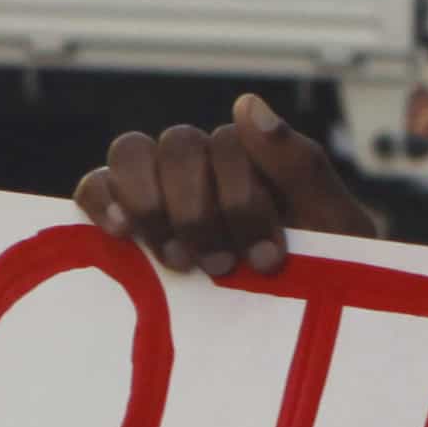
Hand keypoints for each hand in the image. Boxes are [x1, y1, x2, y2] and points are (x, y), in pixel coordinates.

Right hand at [74, 95, 377, 276]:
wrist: (302, 321)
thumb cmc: (324, 271)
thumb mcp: (332, 224)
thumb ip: (300, 164)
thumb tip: (247, 105)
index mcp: (253, 155)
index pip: (227, 144)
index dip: (243, 200)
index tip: (267, 258)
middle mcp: (204, 162)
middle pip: (178, 146)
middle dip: (199, 211)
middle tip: (221, 266)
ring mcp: (160, 184)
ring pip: (132, 154)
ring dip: (152, 205)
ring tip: (179, 260)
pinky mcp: (125, 215)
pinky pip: (95, 185)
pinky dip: (101, 199)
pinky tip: (121, 231)